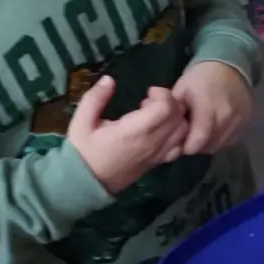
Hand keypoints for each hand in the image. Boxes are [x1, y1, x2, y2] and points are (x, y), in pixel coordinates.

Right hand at [66, 76, 190, 193]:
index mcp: (134, 132)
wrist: (84, 184)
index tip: (148, 92)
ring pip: (182, 131)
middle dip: (170, 102)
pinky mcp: (157, 162)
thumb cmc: (83, 151)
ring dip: (175, 117)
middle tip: (151, 100)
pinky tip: (161, 129)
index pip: (165, 109)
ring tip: (155, 113)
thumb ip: (95, 98)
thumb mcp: (81, 122)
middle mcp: (151, 144)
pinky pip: (179, 146)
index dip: (162, 94)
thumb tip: (109, 79)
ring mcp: (156, 155)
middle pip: (178, 117)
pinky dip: (177, 134)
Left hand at [172, 61, 252, 155]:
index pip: (197, 142)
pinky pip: (230, 140)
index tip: (180, 141)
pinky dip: (220, 139)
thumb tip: (164, 130)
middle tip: (189, 136)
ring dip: (208, 143)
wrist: (229, 64)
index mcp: (207, 107)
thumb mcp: (181, 89)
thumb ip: (172, 112)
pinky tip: (214, 129)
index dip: (186, 146)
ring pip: (220, 145)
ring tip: (201, 132)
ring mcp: (239, 120)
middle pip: (208, 146)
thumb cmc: (201, 77)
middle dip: (196, 145)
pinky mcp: (246, 122)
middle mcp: (226, 116)